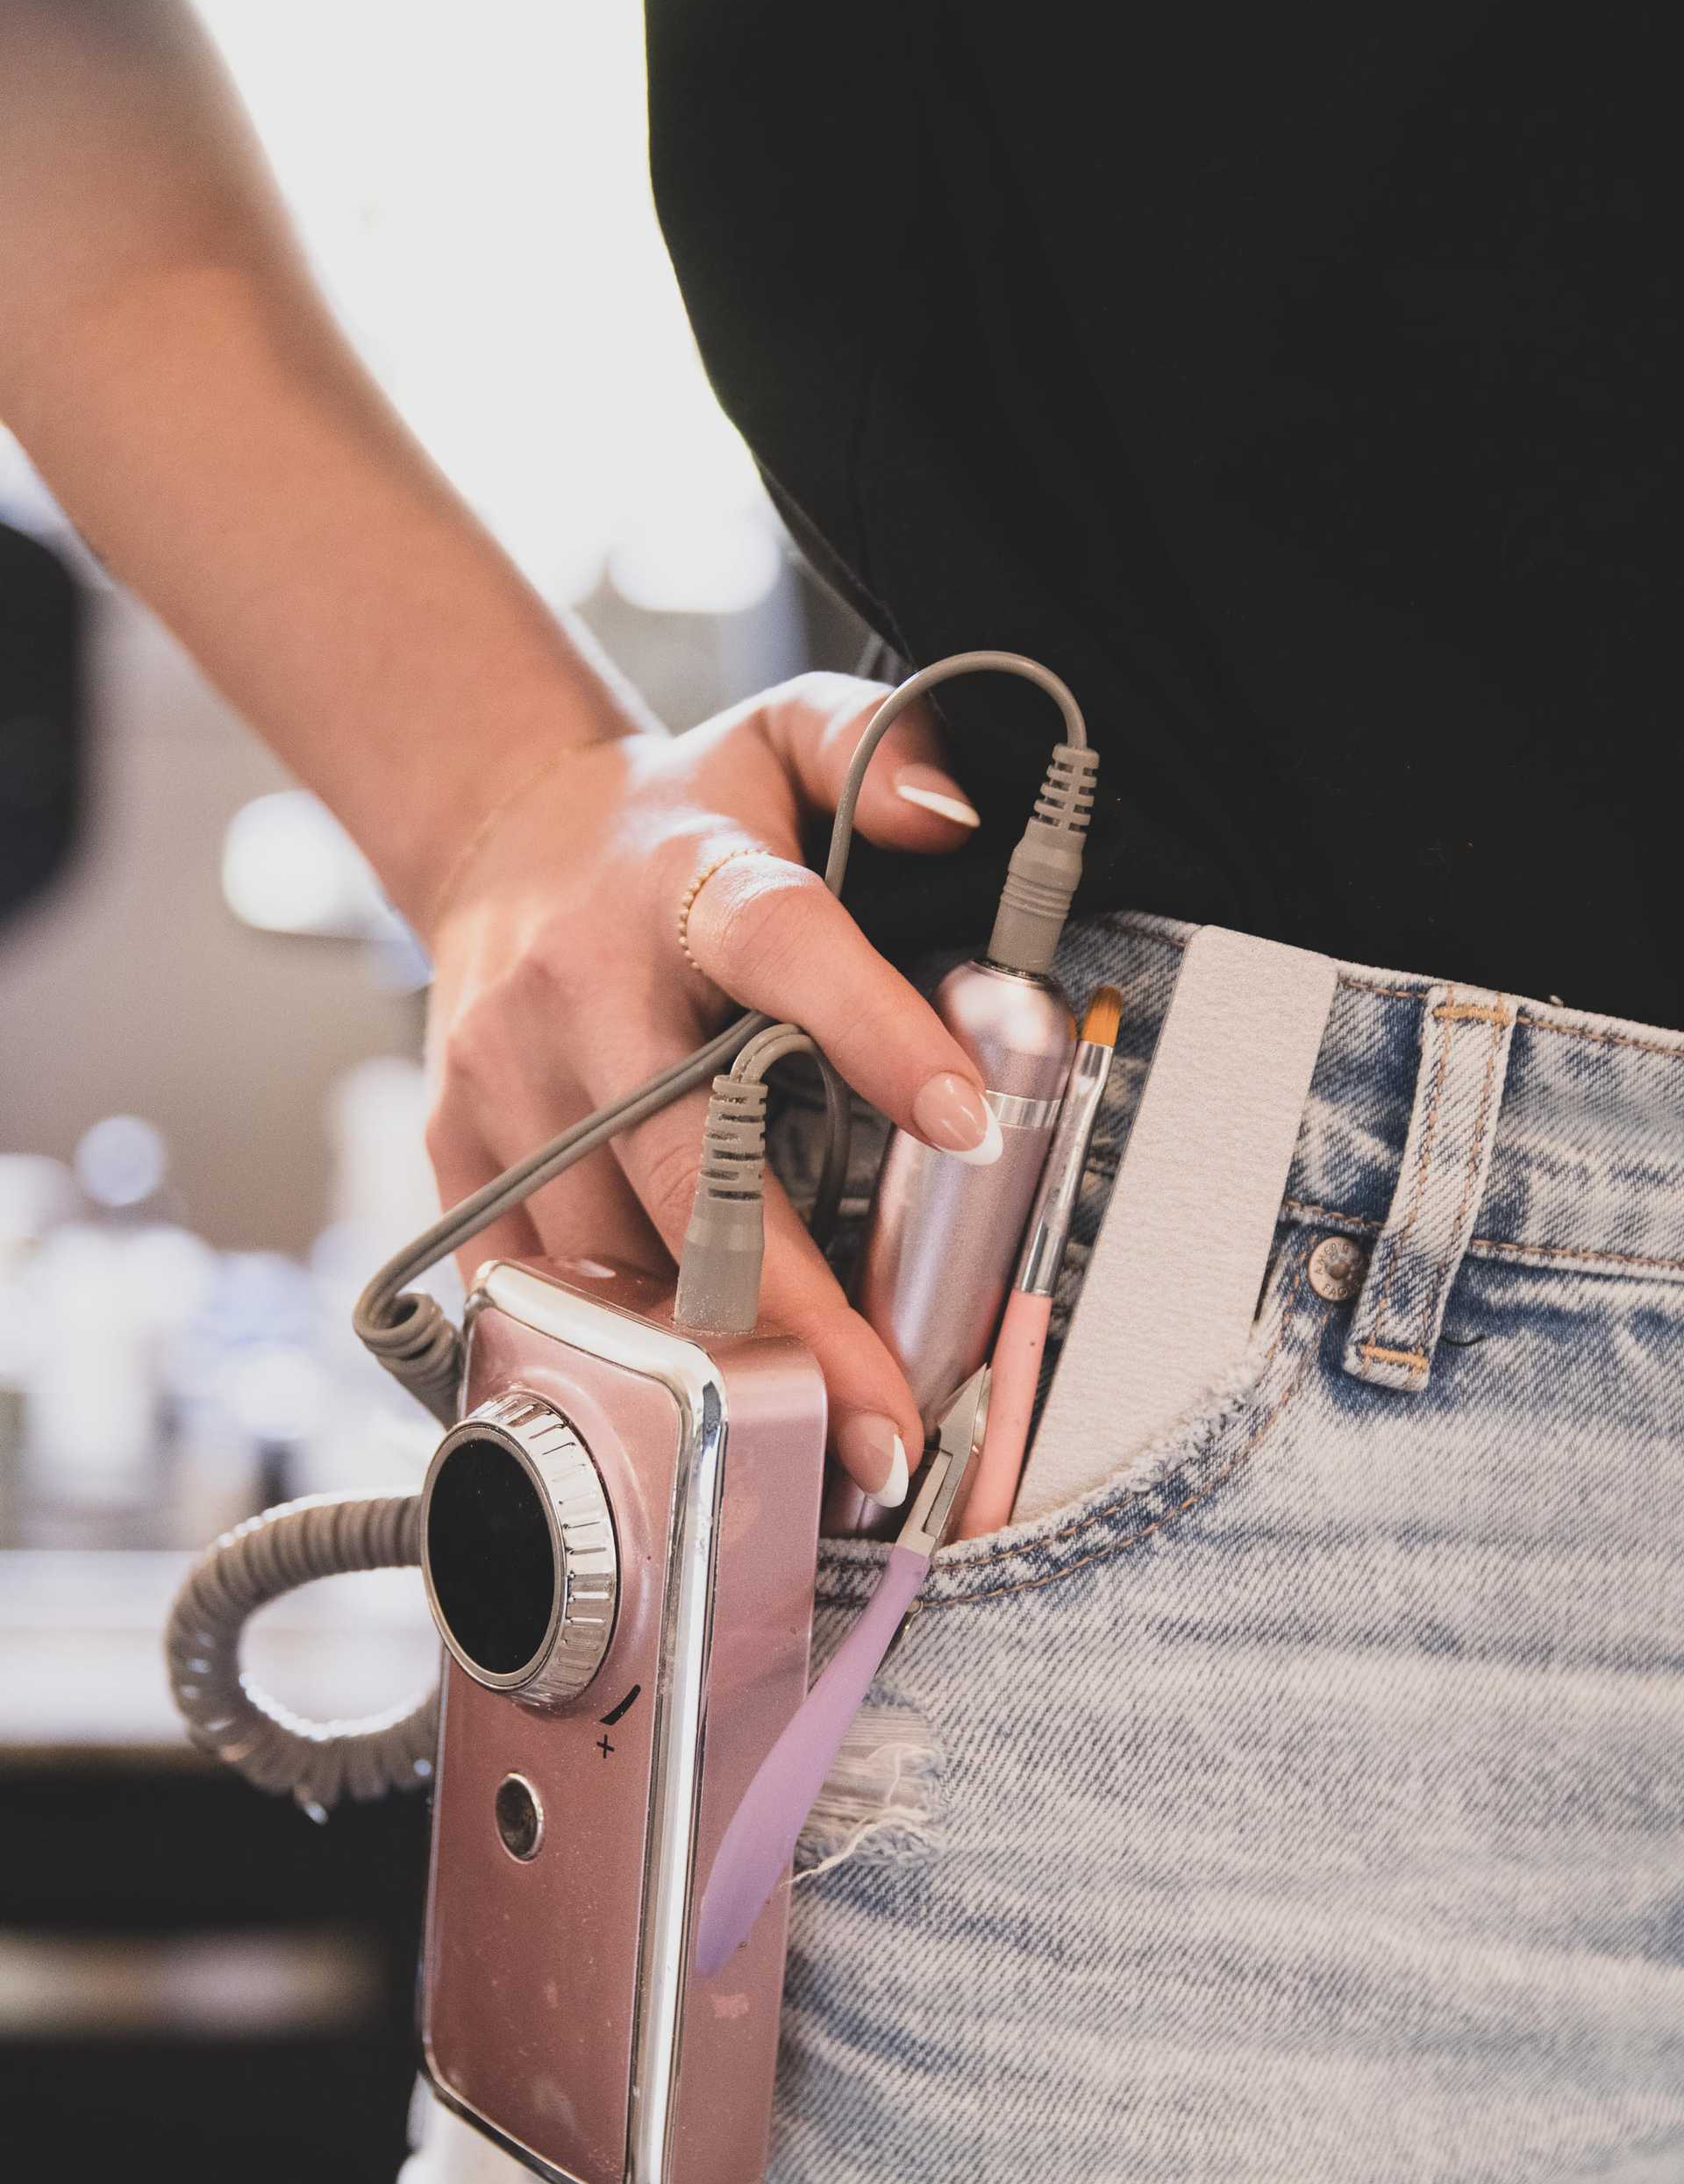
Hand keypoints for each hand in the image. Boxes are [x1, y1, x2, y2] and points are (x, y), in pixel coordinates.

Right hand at [422, 673, 993, 1507]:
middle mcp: (582, 983)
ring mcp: (505, 1075)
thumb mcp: (781, 741)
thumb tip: (955, 811)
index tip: (964, 1124)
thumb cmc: (673, 818)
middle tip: (883, 1414)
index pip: (782, 944)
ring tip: (811, 1442)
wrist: (500, 835)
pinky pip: (524, 1276)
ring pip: (607, 1248)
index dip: (871, 1029)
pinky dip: (599, 1350)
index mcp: (682, 881)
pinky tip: (678, 1418)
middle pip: (688, 1164)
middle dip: (795, 1306)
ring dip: (708, 1354)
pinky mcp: (457, 1143)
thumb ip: (879, 751)